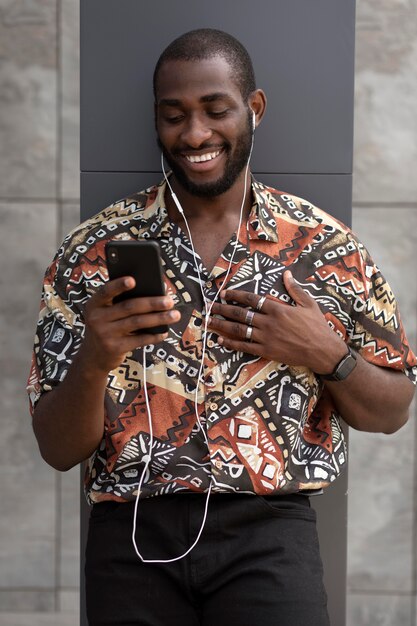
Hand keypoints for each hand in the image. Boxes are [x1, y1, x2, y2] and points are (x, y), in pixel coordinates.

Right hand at [82, 276, 180, 373]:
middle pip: (129, 307)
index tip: (133, 280)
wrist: (94, 356)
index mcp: (94, 304)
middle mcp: (96, 318)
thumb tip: (154, 294)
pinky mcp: (114, 348)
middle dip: (152, 303)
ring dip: (159, 318)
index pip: (106, 291)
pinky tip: (165, 332)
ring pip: (137, 322)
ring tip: (174, 315)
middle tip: (170, 301)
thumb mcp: (106, 313)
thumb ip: (121, 302)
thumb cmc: (107, 326)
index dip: (118, 285)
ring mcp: (105, 334)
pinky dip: (154, 335)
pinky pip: (139, 340)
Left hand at [208, 270, 346, 372]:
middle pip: (240, 314)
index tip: (224, 293)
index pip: (251, 299)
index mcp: (277, 309)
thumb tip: (287, 274)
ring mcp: (266, 338)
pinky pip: (245, 347)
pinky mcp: (266, 351)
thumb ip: (295, 289)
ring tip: (209, 322)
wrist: (322, 351)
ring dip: (222, 325)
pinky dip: (231, 343)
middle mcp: (268, 322)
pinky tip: (221, 340)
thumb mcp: (309, 304)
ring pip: (239, 330)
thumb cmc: (317, 326)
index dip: (235, 295)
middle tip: (209, 306)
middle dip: (222, 309)